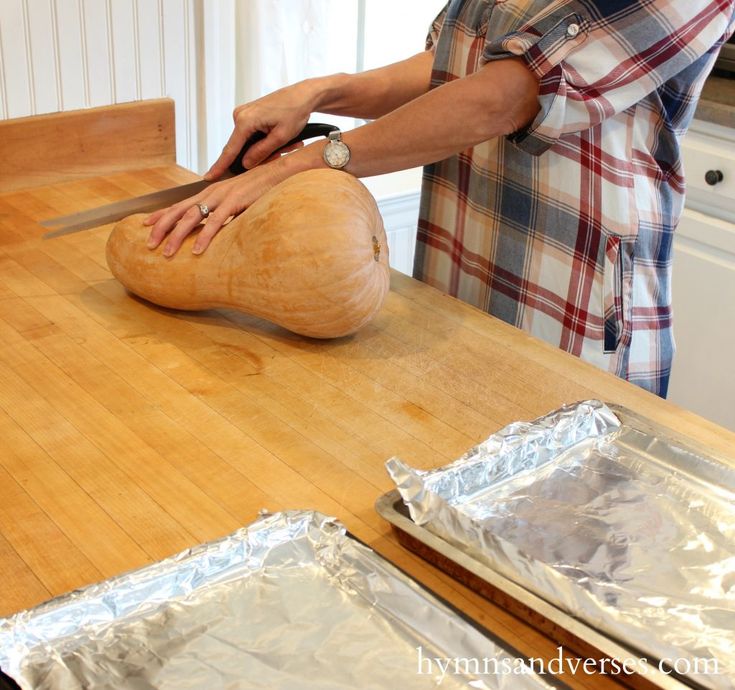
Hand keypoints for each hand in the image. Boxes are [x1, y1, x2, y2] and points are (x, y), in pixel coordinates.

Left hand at [144, 159, 289, 256]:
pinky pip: (215, 222)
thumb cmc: (260, 188)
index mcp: (210, 192)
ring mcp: (221, 196)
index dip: (162, 215)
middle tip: (148, 244)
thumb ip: (225, 211)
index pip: (180, 204)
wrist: (279, 173)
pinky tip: (196, 250)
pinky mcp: (235, 202)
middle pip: (179, 211)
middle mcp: (211, 192)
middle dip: (161, 227)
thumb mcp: (238, 200)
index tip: (146, 225)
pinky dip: (204, 237)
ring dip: (177, 235)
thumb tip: (219, 227)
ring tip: (167, 252)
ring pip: (192, 217)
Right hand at [204, 82, 314, 180]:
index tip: (209, 177)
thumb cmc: (295, 112)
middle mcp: (240, 115)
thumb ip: (261, 152)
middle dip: (259, 155)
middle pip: (241, 148)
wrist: (303, 95)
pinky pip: (251, 135)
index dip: (220, 166)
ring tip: (288, 142)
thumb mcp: (281, 137)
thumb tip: (245, 164)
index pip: (230, 149)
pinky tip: (281, 138)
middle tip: (283, 151)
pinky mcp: (249, 114)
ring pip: (248, 143)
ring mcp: (243, 114)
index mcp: (245, 120)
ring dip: (265, 148)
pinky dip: (264, 141)